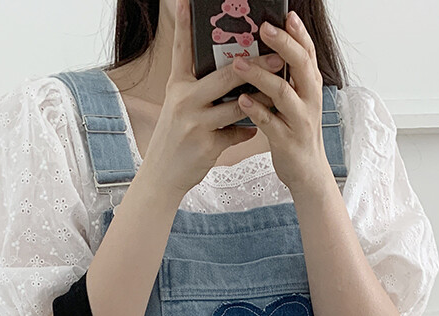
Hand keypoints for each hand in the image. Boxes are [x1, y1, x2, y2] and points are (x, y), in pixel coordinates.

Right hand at [141, 0, 282, 199]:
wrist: (162, 176)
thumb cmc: (174, 138)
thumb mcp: (178, 107)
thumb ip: (199, 89)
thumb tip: (228, 73)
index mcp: (177, 86)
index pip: (182, 49)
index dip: (184, 24)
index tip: (188, 1)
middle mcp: (185, 101)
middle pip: (225, 77)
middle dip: (254, 67)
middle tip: (276, 58)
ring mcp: (196, 124)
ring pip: (237, 106)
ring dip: (260, 100)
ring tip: (277, 93)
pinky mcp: (207, 146)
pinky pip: (237, 133)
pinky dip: (247, 130)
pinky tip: (254, 129)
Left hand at [231, 10, 331, 195]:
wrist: (307, 173)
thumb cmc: (295, 132)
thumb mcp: (296, 101)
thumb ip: (286, 78)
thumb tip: (266, 51)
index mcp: (311, 87)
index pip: (307, 53)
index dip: (298, 33)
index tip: (286, 15)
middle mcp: (310, 100)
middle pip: (300, 65)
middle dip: (283, 45)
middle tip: (263, 28)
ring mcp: (300, 121)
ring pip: (283, 92)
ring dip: (260, 76)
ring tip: (238, 64)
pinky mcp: (287, 141)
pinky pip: (270, 122)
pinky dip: (256, 110)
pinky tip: (241, 100)